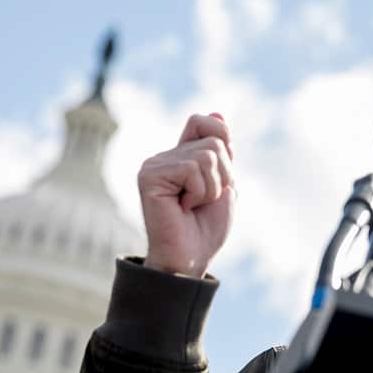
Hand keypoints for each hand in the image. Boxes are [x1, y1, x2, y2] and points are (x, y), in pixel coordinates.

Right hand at [138, 113, 235, 277]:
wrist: (190, 258)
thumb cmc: (205, 229)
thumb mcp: (223, 184)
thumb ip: (221, 152)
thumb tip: (218, 113)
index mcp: (180, 156)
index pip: (206, 122)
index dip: (222, 141)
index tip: (220, 175)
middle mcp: (164, 157)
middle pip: (214, 142)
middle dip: (222, 176)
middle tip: (203, 201)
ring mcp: (154, 165)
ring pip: (206, 156)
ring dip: (211, 188)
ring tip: (192, 206)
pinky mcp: (149, 176)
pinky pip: (191, 169)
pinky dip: (199, 192)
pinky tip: (182, 208)